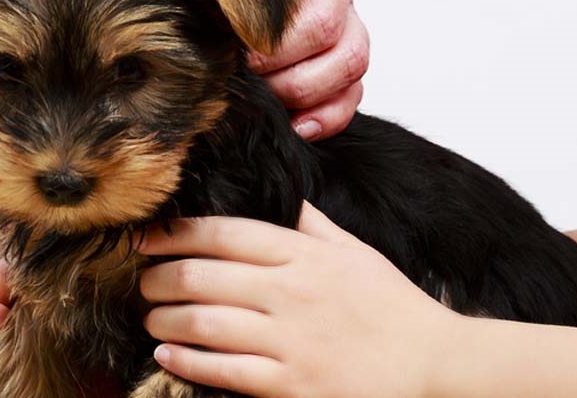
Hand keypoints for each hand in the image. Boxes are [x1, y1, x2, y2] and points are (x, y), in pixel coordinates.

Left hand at [138, 203, 454, 397]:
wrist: (433, 366)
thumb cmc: (394, 309)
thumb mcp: (356, 252)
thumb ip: (312, 224)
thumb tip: (282, 197)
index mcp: (306, 254)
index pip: (224, 232)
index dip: (175, 232)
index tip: (147, 237)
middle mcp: (292, 292)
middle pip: (202, 275)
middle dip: (158, 278)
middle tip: (143, 282)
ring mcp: (290, 341)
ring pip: (203, 322)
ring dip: (164, 320)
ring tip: (151, 319)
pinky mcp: (291, 385)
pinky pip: (223, 370)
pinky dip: (186, 361)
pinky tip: (167, 355)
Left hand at [189, 0, 368, 140]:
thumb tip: (199, 10)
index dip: (261, 19)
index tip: (229, 36)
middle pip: (326, 24)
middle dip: (278, 59)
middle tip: (240, 70)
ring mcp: (348, 6)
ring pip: (351, 57)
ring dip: (303, 87)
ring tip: (264, 94)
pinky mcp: (346, 44)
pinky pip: (354, 89)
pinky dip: (327, 113)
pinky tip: (295, 124)